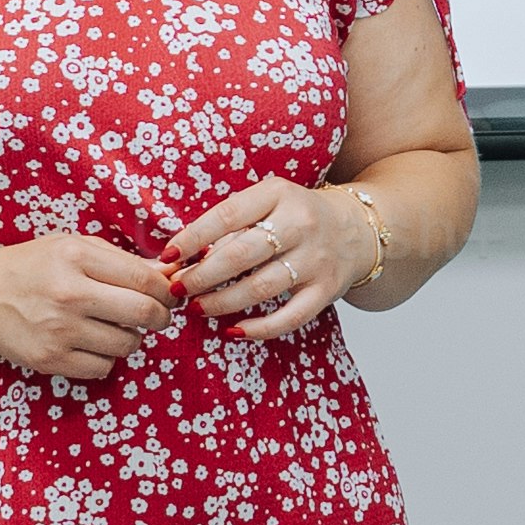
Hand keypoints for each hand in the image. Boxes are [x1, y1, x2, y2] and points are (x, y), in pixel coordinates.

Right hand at [0, 233, 175, 385]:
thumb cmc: (32, 267)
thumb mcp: (72, 247)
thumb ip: (120, 260)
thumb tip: (166, 276)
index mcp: (76, 257)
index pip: (144, 279)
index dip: (166, 291)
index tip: (168, 295)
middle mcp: (69, 293)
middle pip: (143, 313)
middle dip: (161, 317)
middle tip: (157, 316)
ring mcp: (59, 330)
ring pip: (127, 344)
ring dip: (131, 337)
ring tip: (114, 326)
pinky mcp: (50, 359)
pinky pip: (103, 367)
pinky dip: (106, 357)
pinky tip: (91, 343)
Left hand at [166, 180, 376, 342]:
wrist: (357, 228)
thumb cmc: (296, 216)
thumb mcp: (268, 202)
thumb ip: (232, 224)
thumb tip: (182, 258)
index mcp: (278, 194)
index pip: (227, 215)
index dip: (193, 238)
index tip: (168, 256)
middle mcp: (300, 223)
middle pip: (241, 254)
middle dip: (202, 275)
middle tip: (177, 288)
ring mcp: (316, 259)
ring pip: (261, 287)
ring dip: (222, 302)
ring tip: (197, 307)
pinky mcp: (327, 290)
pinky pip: (290, 317)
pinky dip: (259, 329)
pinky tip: (234, 331)